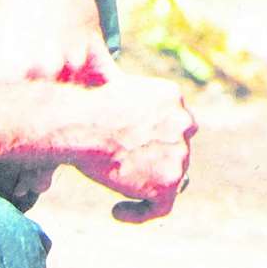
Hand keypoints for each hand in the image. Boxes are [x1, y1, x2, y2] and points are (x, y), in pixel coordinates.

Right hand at [72, 73, 197, 223]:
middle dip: (156, 161)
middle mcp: (184, 122)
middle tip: (128, 172)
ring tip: (117, 191)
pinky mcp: (168, 183)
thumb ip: (112, 79)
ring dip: (147, 186)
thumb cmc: (84, 103)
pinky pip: (160, 207)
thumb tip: (90, 54)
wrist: (82, 124)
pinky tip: (116, 211)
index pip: (175, 121)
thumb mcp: (105, 82)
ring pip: (171, 178)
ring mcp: (180, 154)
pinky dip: (139, 213)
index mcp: (173, 96)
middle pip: (177, 148)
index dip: (158, 138)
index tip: (134, 147)